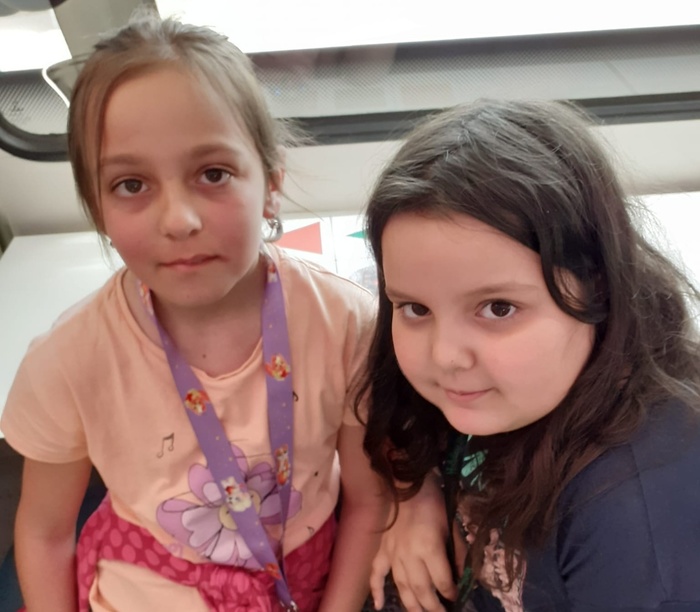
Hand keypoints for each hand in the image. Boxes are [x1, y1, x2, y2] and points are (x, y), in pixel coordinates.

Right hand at [370, 474, 456, 610]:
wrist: (405, 481)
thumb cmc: (432, 500)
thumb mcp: (451, 524)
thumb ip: (458, 551)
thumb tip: (464, 575)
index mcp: (429, 547)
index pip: (442, 580)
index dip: (451, 592)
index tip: (457, 598)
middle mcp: (409, 555)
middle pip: (422, 590)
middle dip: (434, 606)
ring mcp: (393, 554)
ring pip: (402, 587)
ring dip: (413, 605)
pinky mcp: (382, 549)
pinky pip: (376, 573)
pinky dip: (376, 590)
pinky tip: (379, 605)